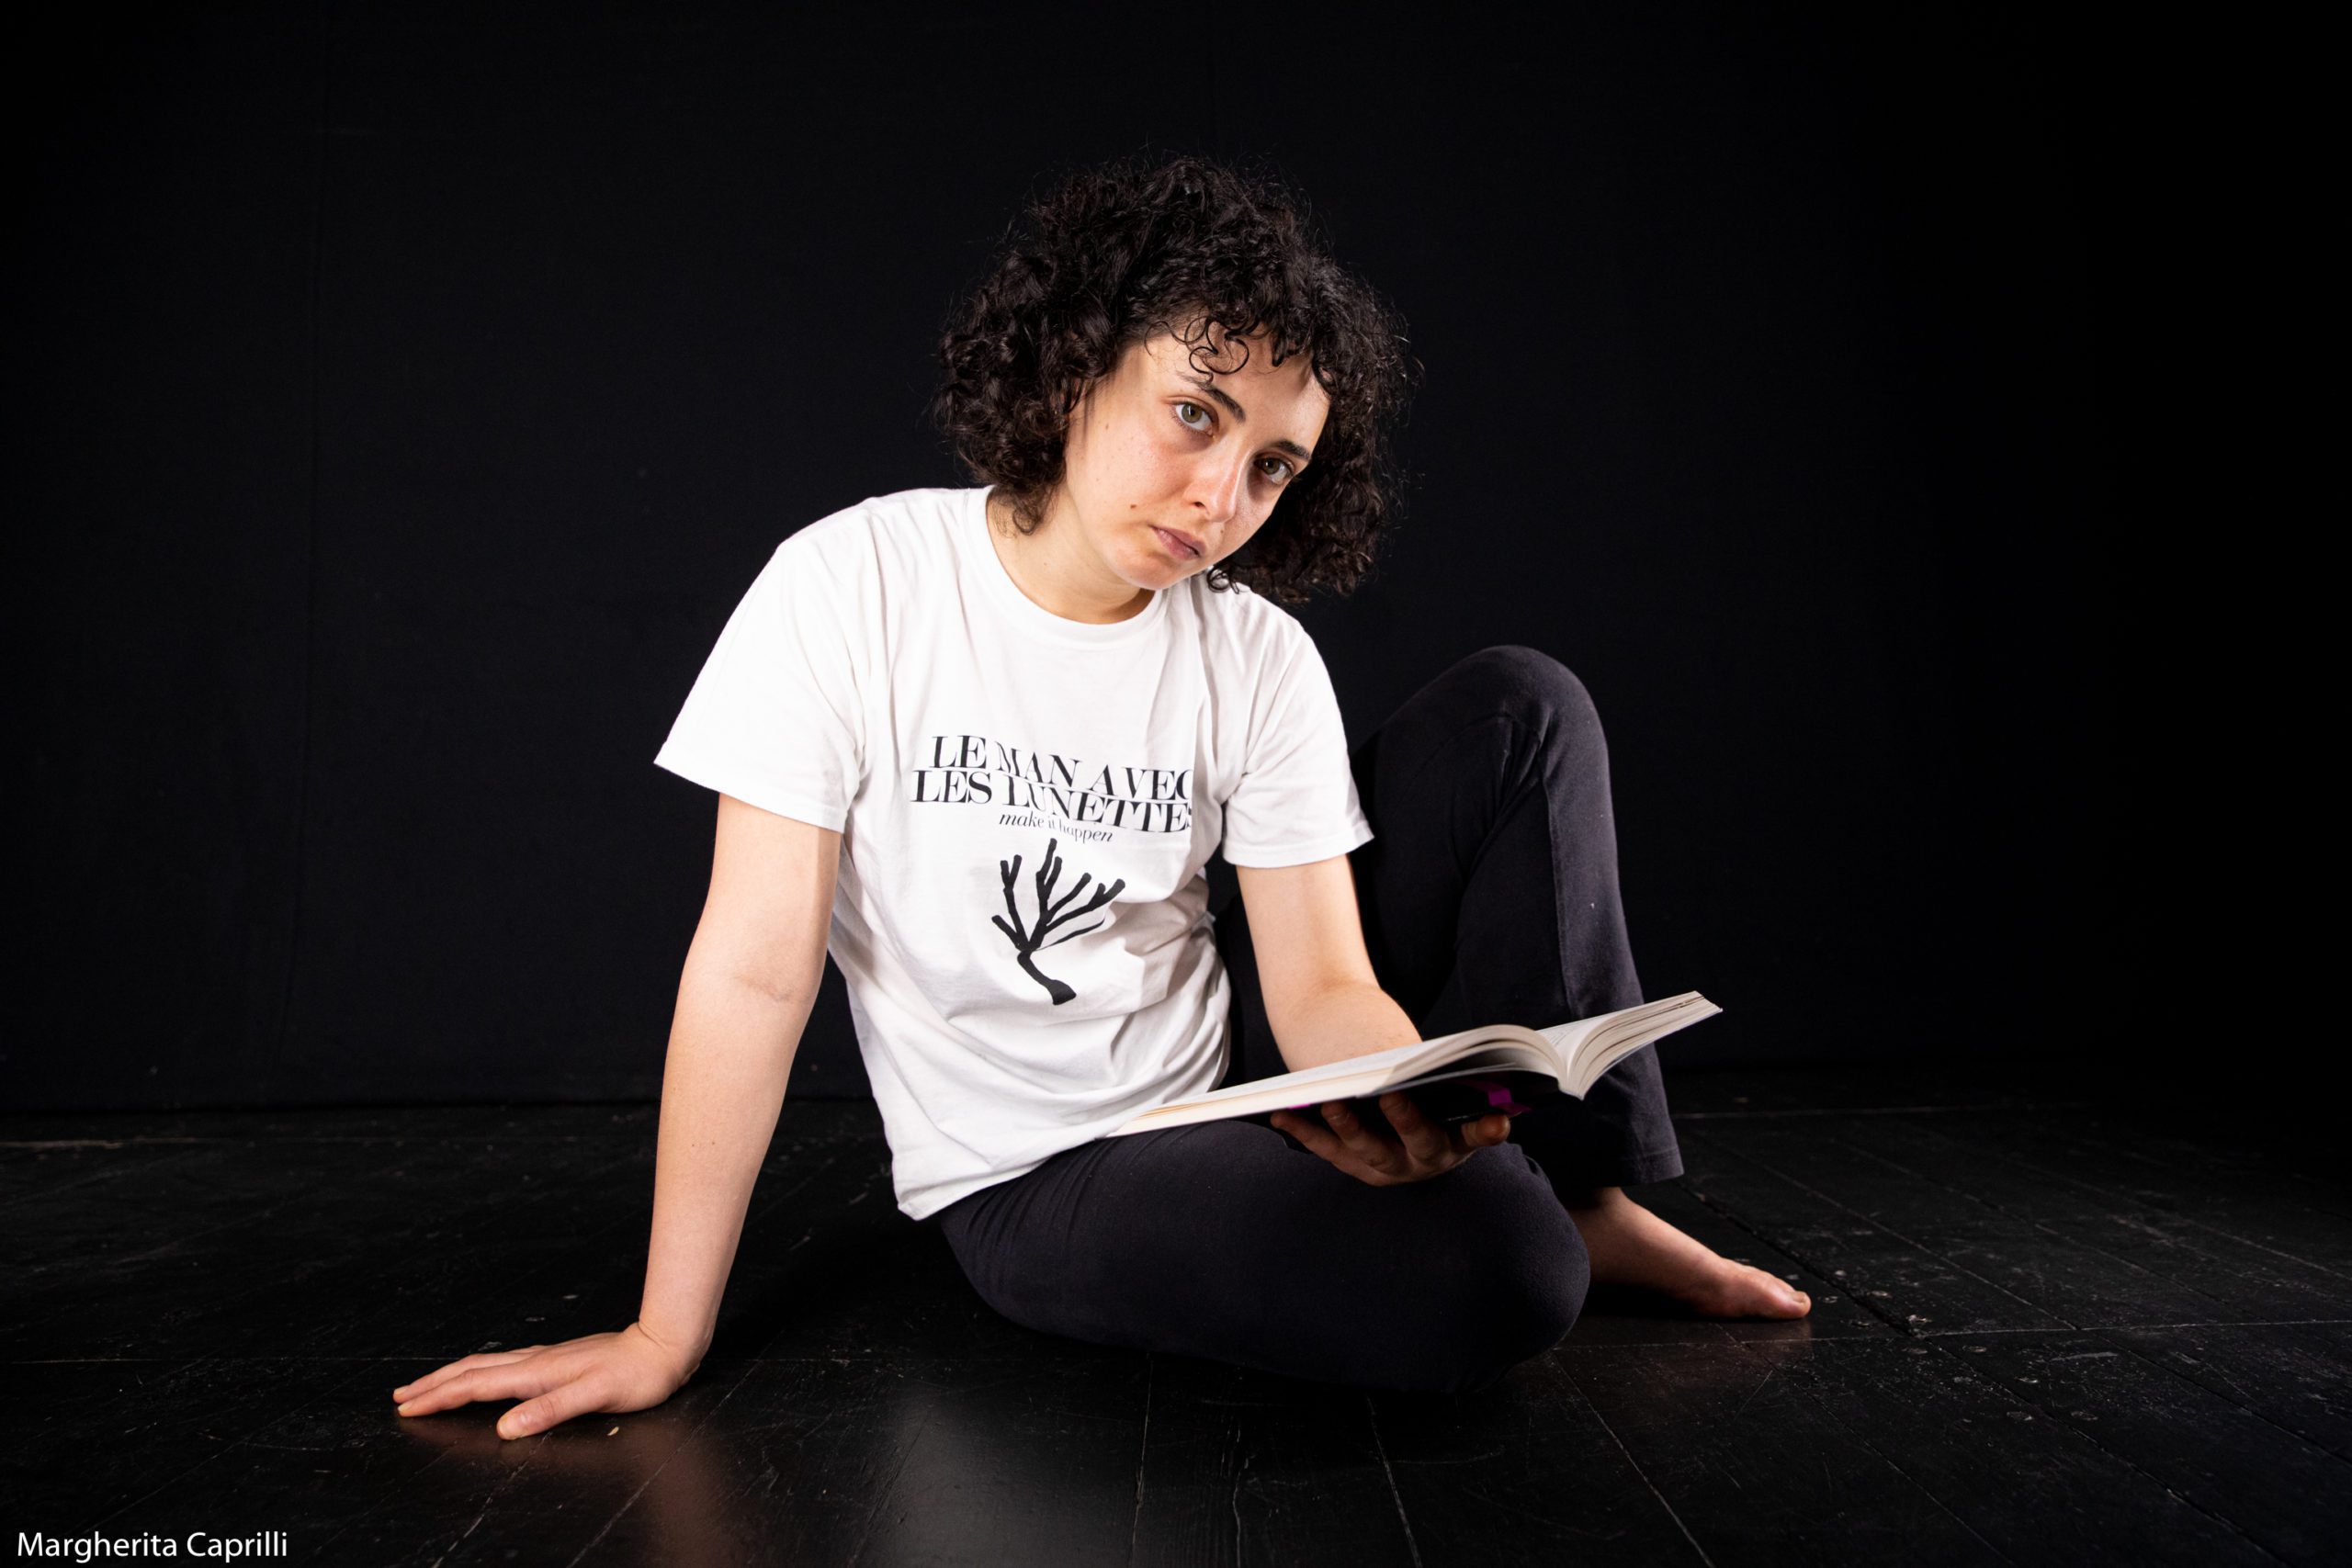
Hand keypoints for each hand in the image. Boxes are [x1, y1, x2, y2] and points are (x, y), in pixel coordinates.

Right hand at [392, 1321, 701, 1438]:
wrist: (663, 1347)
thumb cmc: (635, 1375)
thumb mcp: (595, 1396)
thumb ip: (550, 1411)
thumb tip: (504, 1429)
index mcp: (537, 1372)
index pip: (476, 1385)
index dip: (440, 1398)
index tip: (407, 1407)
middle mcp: (535, 1362)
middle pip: (471, 1371)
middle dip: (433, 1385)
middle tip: (400, 1397)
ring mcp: (545, 1359)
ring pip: (485, 1365)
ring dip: (451, 1376)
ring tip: (427, 1386)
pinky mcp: (556, 1361)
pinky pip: (503, 1366)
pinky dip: (478, 1373)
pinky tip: (481, 1377)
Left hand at [1269, 1091, 1511, 1186]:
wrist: (1398, 1114)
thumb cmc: (1423, 1088)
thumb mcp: (1436, 1083)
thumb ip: (1438, 1075)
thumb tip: (1424, 1057)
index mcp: (1458, 1139)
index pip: (1477, 1135)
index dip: (1487, 1131)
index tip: (1500, 1120)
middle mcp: (1426, 1160)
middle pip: (1418, 1143)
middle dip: (1406, 1120)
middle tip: (1393, 1095)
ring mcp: (1389, 1168)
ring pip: (1369, 1152)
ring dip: (1349, 1127)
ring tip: (1333, 1103)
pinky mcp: (1355, 1166)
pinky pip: (1328, 1150)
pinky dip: (1304, 1131)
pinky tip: (1282, 1113)